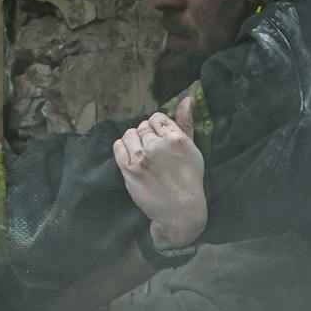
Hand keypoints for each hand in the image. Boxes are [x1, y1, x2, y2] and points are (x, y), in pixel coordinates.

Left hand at [113, 94, 206, 248]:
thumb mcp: (193, 149)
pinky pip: (118, 146)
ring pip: (129, 134)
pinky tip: (131, 157)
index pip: (156, 118)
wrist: (179, 211)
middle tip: (152, 151)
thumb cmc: (189, 180)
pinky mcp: (128, 169)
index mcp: (175, 138)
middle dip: (146, 135)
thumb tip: (187, 99)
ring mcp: (141, 157)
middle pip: (142, 126)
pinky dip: (122, 148)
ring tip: (142, 154)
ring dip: (133, 141)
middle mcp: (157, 145)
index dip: (157, 127)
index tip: (160, 139)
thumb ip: (186, 123)